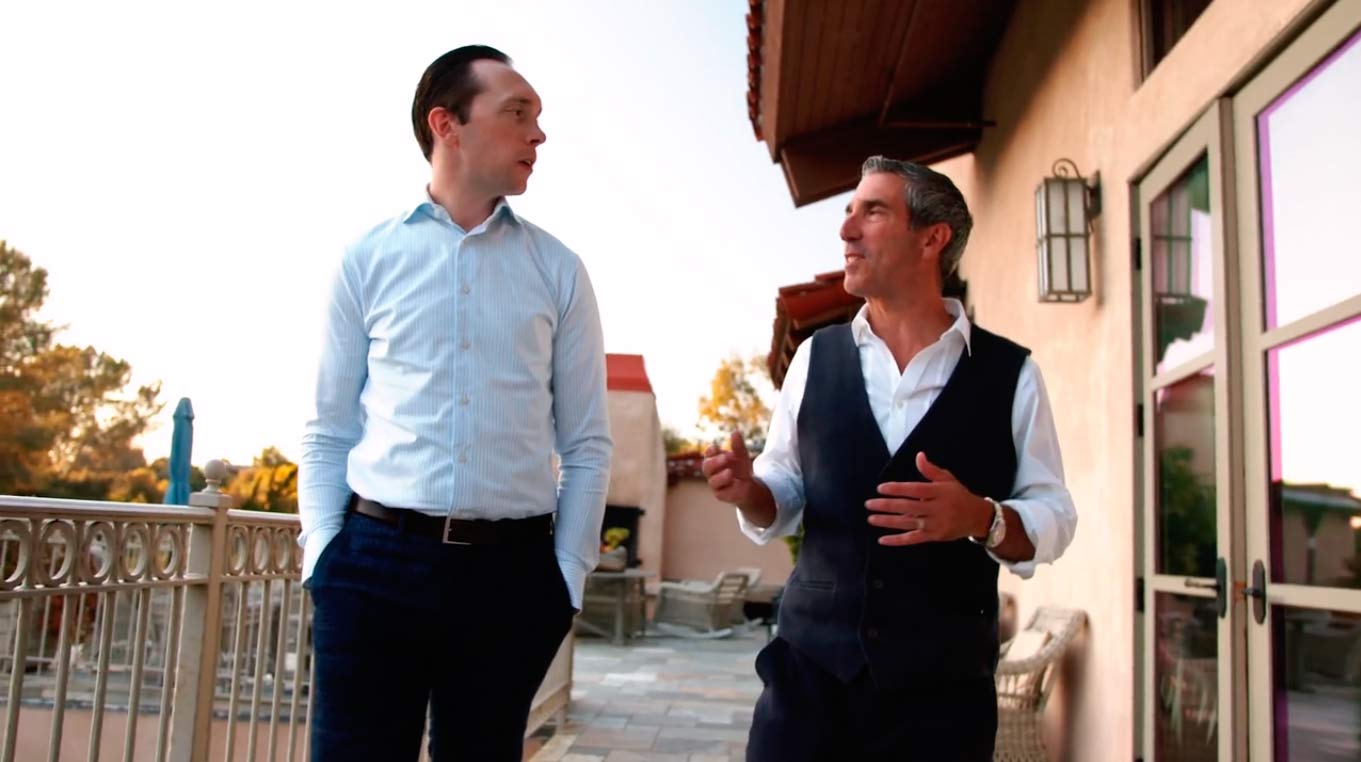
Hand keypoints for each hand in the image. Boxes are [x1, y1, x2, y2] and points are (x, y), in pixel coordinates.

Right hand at [701, 432, 755, 506]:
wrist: (749, 487)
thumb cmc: (741, 469)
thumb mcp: (742, 456)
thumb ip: (738, 446)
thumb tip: (735, 432)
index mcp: (714, 460)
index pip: (708, 454)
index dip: (711, 451)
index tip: (716, 447)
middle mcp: (712, 472)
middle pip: (707, 466)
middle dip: (715, 461)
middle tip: (726, 457)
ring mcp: (715, 484)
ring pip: (712, 481)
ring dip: (720, 476)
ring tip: (730, 472)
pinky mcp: (720, 495)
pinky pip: (720, 492)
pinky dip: (727, 487)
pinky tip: (735, 482)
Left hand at [864, 452, 991, 546]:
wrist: (977, 517)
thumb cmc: (959, 495)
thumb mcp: (948, 480)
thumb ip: (931, 470)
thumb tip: (919, 456)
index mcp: (939, 492)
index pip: (914, 490)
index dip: (897, 489)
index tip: (881, 488)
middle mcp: (937, 508)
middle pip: (908, 507)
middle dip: (886, 505)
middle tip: (869, 504)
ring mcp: (934, 524)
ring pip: (907, 523)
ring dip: (887, 521)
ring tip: (871, 518)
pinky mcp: (933, 537)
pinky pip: (912, 539)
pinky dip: (897, 540)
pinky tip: (882, 539)